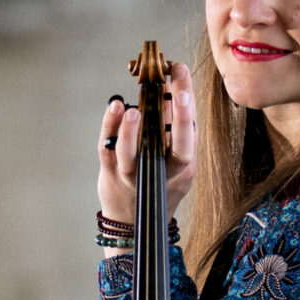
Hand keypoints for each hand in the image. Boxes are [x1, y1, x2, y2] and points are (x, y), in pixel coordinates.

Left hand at [97, 62, 196, 238]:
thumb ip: (176, 130)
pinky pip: (108, 148)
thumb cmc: (157, 185)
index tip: (183, 75)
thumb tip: (173, 89)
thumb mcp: (176, 162)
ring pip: (132, 153)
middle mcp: (160, 172)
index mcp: (182, 168)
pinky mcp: (110, 173)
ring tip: (135, 109)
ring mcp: (133, 174)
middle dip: (178, 117)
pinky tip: (114, 106)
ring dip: (132, 130)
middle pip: (172, 146)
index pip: (191, 136)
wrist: (133, 223)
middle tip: (176, 88)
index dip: (189, 107)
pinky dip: (110, 127)